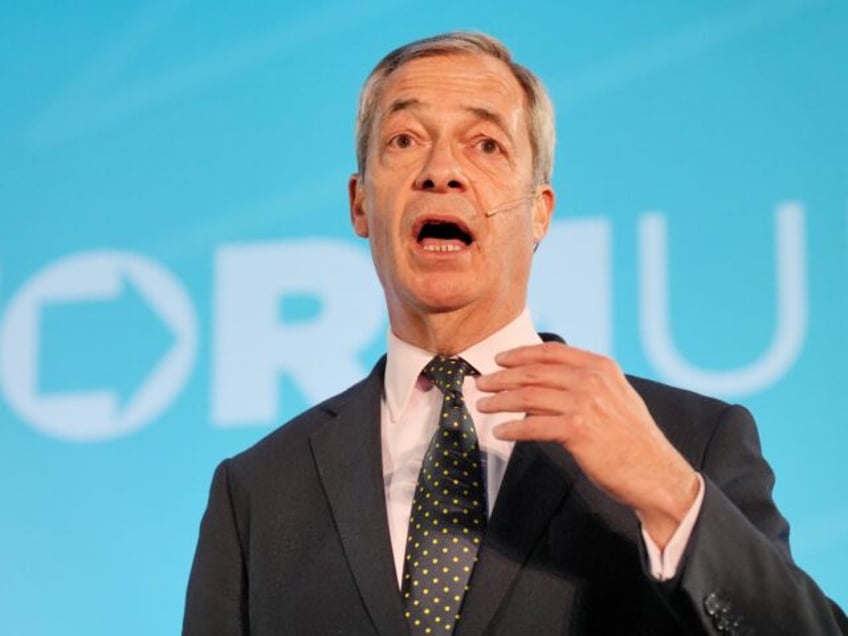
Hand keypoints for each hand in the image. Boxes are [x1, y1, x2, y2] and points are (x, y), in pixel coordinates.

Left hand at [475, 342, 699, 547]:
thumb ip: (586, 384)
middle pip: (534, 372)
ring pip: (528, 397)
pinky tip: (500, 432)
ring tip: (483, 406)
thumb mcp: (615, 398)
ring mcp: (585, 404)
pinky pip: (533, 426)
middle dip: (502, 377)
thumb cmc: (633, 440)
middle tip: (481, 383)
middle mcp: (592, 380)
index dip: (520, 354)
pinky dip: (512, 428)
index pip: (551, 352)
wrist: (656, 474)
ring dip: (500, 401)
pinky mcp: (578, 431)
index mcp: (601, 367)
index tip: (500, 360)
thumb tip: (544, 382)